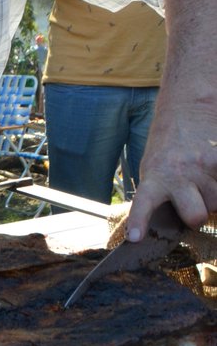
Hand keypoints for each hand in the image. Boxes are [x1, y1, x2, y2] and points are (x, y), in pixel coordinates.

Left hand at [125, 101, 216, 241]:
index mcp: (155, 176)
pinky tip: (213, 173)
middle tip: (192, 201)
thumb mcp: (154, 168)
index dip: (139, 220)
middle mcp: (179, 173)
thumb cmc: (168, 148)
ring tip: (202, 179)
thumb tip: (172, 225)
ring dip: (213, 197)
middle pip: (197, 217)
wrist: (188, 108)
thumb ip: (161, 194)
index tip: (135, 237)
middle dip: (197, 216)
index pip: (143, 202)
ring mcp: (203, 167)